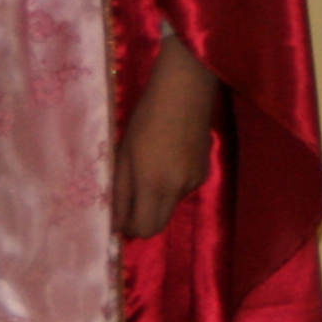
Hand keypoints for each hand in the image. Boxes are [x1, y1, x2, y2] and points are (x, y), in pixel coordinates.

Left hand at [113, 34, 220, 239]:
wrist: (184, 92)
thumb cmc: (145, 118)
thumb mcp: (124, 154)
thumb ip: (120, 192)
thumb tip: (116, 223)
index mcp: (154, 185)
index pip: (144, 229)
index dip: (130, 229)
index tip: (119, 218)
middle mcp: (177, 190)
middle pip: (160, 224)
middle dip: (143, 220)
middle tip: (129, 202)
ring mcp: (194, 181)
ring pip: (170, 205)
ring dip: (157, 198)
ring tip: (149, 166)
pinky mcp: (204, 171)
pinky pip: (182, 189)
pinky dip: (171, 184)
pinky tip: (167, 157)